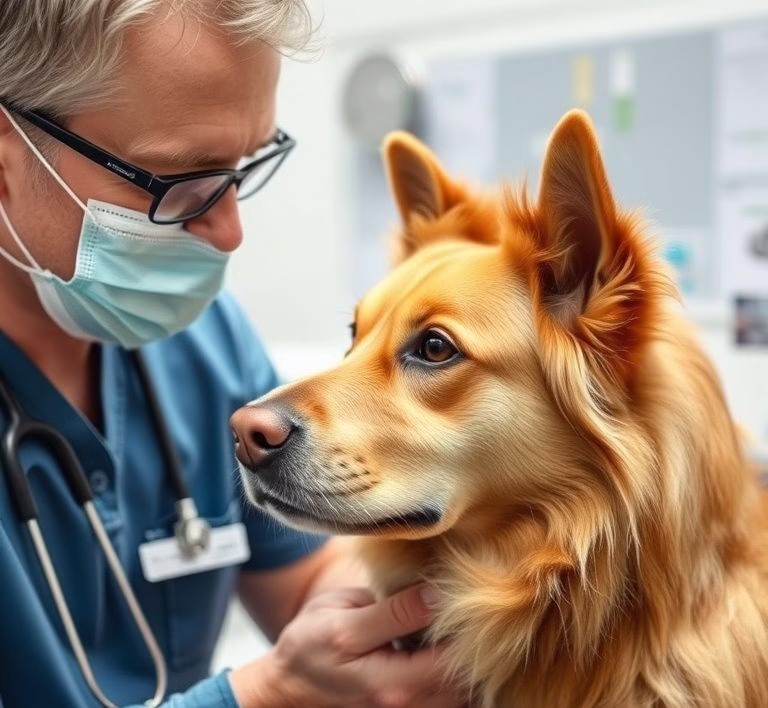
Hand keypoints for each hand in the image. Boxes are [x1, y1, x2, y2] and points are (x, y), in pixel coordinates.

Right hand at [229, 583, 466, 707]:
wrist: (287, 687)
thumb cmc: (310, 645)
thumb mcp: (344, 618)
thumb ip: (393, 611)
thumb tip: (438, 594)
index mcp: (392, 684)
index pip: (455, 659)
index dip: (470, 626)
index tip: (466, 590)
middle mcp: (408, 707)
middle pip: (468, 680)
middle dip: (474, 642)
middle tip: (468, 602)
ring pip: (463, 691)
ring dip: (467, 657)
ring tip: (458, 622)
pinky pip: (448, 695)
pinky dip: (454, 671)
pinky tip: (443, 644)